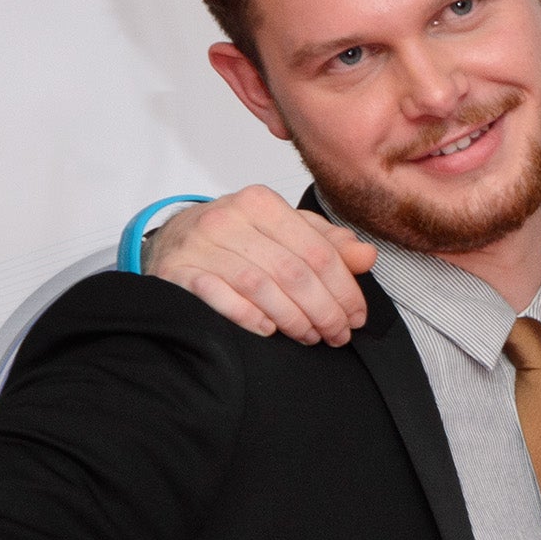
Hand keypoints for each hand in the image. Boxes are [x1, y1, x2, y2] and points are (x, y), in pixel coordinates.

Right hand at [143, 185, 376, 345]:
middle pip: (293, 273)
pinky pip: (218, 297)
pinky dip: (248, 316)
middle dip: (324, 311)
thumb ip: (327, 242)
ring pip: (261, 287)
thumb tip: (366, 257)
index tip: (357, 317)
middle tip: (338, 334)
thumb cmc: (237, 237)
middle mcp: (228, 218)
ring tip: (309, 336)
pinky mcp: (177, 270)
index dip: (345, 289)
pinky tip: (269, 330)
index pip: (318, 252)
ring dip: (292, 319)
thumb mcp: (285, 231)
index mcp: (261, 203)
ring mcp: (199, 244)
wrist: (173, 239)